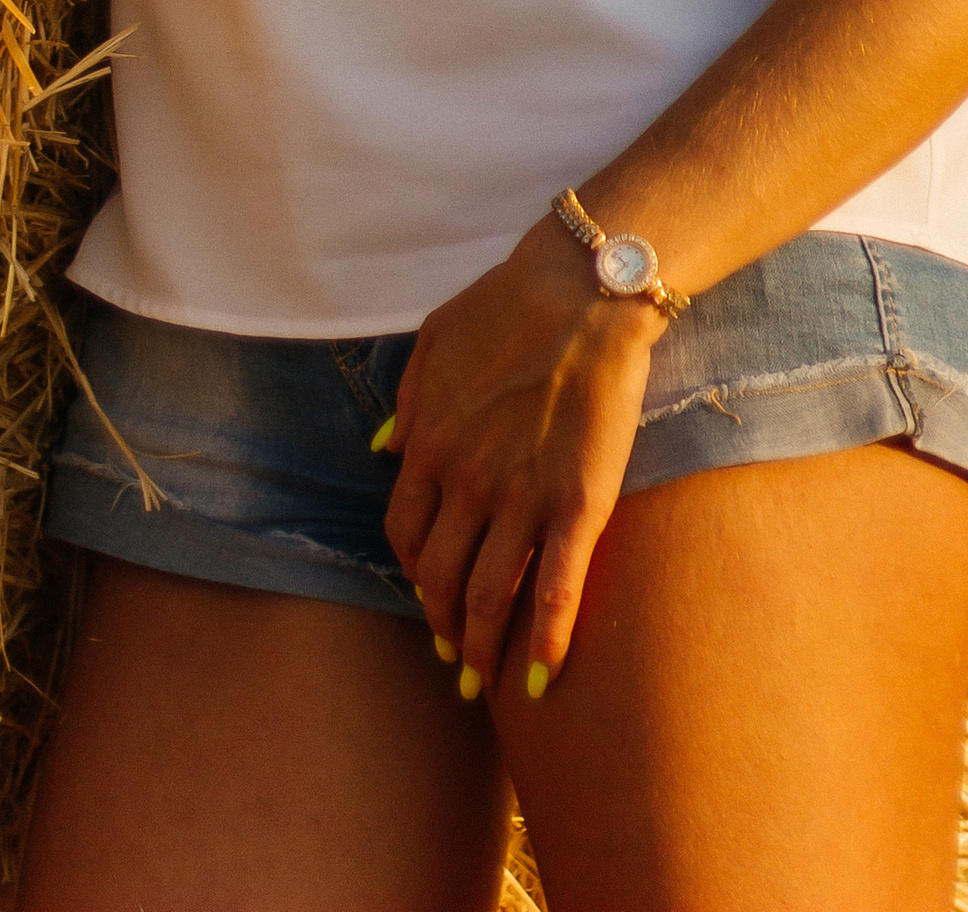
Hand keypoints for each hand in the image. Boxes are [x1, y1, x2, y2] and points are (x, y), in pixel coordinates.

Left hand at [377, 217, 661, 699]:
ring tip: (486, 678)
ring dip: (481, 649)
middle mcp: (467, 482)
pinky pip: (555, 589)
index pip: (405, 534)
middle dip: (441, 624)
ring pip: (488, 597)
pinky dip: (545, 641)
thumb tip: (384, 451)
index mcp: (430, 445)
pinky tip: (543, 675)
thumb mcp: (434, 341)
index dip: (414, 573)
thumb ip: (406, 400)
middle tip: (454, 652)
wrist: (583, 289)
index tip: (429, 590)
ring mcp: (520, 497)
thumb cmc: (509, 303)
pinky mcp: (577, 504)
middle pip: (439, 579)